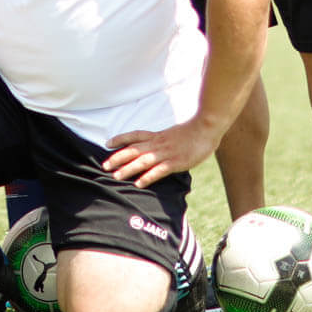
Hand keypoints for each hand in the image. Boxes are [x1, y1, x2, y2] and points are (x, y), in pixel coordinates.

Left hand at [101, 119, 223, 188]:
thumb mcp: (173, 133)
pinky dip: (148, 177)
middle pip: (133, 150)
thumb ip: (163, 140)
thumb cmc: (192, 131)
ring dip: (128, 169)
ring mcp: (166, 153)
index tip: (107, 143)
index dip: (120, 139)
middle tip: (104, 166)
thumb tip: (156, 145)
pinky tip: (139, 183)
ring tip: (116, 176)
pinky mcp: (175, 162)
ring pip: (142, 161)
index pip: (134, 135)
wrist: (206, 127)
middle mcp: (158, 143)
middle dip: (118, 158)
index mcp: (157, 135)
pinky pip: (159, 170)